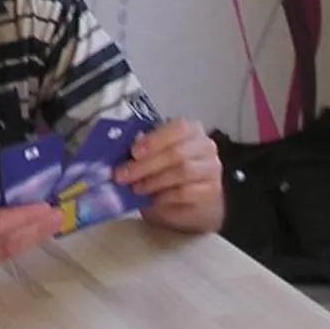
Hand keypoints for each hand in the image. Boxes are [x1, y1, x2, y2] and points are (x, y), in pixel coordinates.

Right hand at [0, 175, 63, 273]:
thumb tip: (16, 198)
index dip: (24, 216)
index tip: (45, 205)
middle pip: (8, 242)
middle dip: (37, 228)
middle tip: (59, 215)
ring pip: (9, 252)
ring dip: (34, 237)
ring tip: (54, 224)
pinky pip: (4, 255)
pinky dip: (22, 243)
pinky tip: (36, 233)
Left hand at [116, 118, 225, 232]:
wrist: (194, 200)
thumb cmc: (168, 171)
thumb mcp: (154, 155)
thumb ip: (142, 149)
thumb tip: (118, 151)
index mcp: (190, 130)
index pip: (179, 128)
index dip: (154, 139)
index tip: (133, 152)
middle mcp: (205, 147)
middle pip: (177, 153)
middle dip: (146, 164)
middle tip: (123, 174)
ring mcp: (211, 170)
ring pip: (182, 172)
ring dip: (153, 181)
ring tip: (136, 188)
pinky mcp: (210, 192)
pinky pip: (185, 192)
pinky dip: (165, 196)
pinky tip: (152, 199)